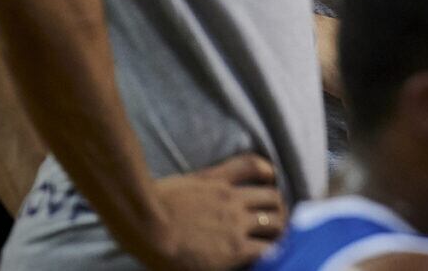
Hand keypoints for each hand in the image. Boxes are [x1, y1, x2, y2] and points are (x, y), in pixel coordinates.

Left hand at [137, 154, 285, 270]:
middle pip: (276, 222)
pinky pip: (249, 166)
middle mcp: (241, 223)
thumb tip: (232, 267)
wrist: (145, 223)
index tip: (274, 252)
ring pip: (270, 196)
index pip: (271, 251)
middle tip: (279, 229)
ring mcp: (232, 197)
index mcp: (235, 250)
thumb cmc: (161, 255)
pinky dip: (264, 169)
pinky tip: (269, 174)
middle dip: (282, 227)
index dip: (276, 252)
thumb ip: (221, 269)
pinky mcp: (219, 178)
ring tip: (277, 206)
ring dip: (278, 202)